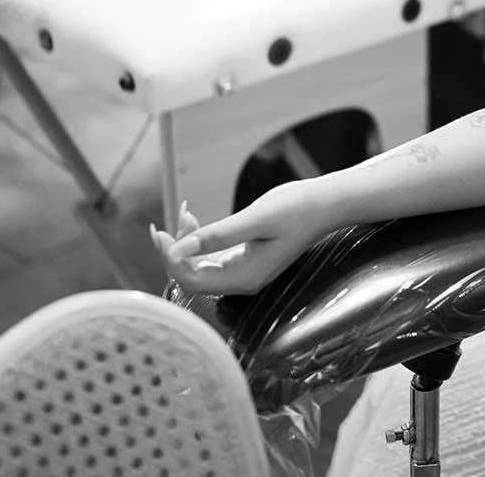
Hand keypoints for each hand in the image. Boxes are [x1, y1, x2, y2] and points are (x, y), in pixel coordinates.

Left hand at [153, 188, 331, 295]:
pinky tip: (194, 219)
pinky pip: (210, 257)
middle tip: (162, 224)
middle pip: (192, 276)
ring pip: (199, 266)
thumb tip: (180, 248)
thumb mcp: (256, 219)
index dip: (169, 259)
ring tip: (185, 213)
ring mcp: (243, 271)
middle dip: (173, 251)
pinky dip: (198, 240)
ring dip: (185, 243)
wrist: (325, 205)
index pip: (191, 279)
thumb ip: (219, 235)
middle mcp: (242, 280)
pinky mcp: (245, 258)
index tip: (158, 233)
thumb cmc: (297, 209)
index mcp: (244, 276)